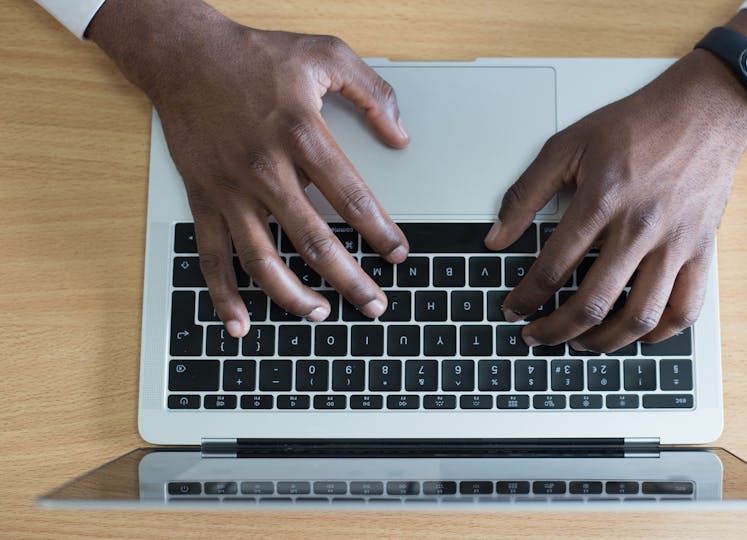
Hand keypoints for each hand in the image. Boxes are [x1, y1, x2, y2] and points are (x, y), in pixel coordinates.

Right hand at [89, 0, 408, 337]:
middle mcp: (265, 169)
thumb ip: (372, 92)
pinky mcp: (204, 199)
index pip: (352, 197)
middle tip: (375, 305)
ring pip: (263, 259)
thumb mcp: (325, 54)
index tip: (399, 254)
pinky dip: (223, 294)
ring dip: (293, 296)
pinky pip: (212, 256)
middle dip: (350, 280)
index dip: (380, 232)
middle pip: (314, 240)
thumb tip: (401, 135)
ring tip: (322, 315)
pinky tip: (240, 322)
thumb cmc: (256, 55)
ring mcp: (231, 190)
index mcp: (301, 134)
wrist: (184, 55)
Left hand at [486, 50, 746, 351]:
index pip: (552, 267)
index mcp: (601, 201)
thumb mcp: (567, 145)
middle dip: (555, 330)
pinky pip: (685, 309)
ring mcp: (675, 244)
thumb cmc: (636, 126)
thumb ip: (525, 193)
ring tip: (581, 343)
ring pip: (639, 317)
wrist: (704, 111)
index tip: (513, 308)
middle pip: (592, 302)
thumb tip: (496, 237)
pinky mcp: (702, 251)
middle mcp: (639, 228)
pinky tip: (637, 335)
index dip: (526, 297)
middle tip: (537, 336)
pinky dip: (659, 333)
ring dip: (603, 342)